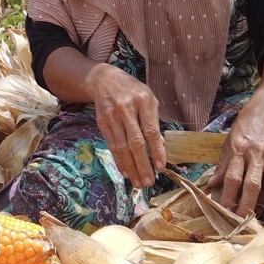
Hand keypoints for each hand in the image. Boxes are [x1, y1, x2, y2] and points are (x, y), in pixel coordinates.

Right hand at [87, 63, 165, 187]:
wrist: (104, 80)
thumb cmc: (132, 90)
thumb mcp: (148, 99)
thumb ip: (154, 121)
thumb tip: (161, 147)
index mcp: (143, 101)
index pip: (150, 130)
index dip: (156, 150)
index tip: (161, 166)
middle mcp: (126, 109)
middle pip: (135, 142)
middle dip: (143, 164)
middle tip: (149, 181)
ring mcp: (112, 117)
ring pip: (122, 147)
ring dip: (131, 167)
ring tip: (139, 182)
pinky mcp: (103, 124)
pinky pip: (112, 146)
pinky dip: (119, 161)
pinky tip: (126, 172)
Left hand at [207, 98, 263, 216]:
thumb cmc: (247, 125)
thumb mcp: (229, 141)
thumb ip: (223, 165)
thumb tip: (213, 185)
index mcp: (240, 149)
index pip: (233, 178)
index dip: (229, 197)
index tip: (225, 211)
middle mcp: (259, 153)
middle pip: (253, 186)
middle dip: (246, 207)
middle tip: (242, 220)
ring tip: (257, 202)